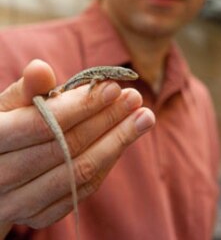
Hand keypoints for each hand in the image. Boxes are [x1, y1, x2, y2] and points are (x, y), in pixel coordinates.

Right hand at [0, 60, 154, 234]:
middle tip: (135, 99)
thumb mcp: (7, 107)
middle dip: (107, 120)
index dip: (81, 106)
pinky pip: (81, 189)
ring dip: (117, 142)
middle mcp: (2, 176)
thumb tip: (40, 67)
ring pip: (79, 172)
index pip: (43, 123)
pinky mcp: (38, 216)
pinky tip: (123, 141)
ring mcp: (19, 202)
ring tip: (143, 118)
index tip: (114, 88)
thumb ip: (26, 90)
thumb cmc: (5, 131)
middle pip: (66, 148)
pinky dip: (106, 163)